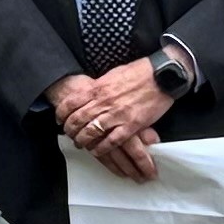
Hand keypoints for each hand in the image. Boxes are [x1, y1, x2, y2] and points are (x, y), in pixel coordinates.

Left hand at [50, 63, 170, 179]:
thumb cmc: (139, 72)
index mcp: (98, 88)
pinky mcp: (131, 125)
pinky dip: (102, 148)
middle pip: (78, 120)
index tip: (60, 120)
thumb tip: (88, 93)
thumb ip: (99, 86)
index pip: (71, 103)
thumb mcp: (113, 75)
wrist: (163, 75)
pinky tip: (97, 151)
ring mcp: (117, 115)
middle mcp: (104, 102)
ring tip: (81, 144)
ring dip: (83, 141)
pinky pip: (111, 141)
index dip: (62, 114)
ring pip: (91, 132)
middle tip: (69, 135)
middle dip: (70, 130)